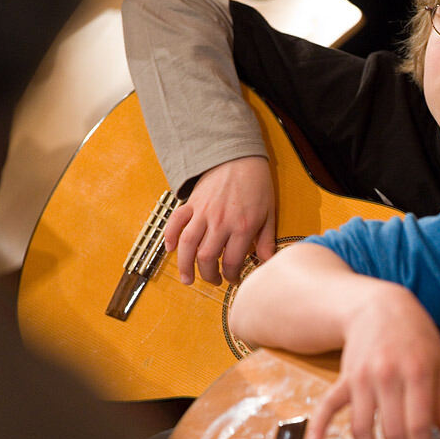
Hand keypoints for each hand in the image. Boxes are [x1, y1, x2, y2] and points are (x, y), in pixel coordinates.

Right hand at [165, 156, 275, 284]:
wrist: (240, 158)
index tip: (233, 279)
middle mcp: (220, 222)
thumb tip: (268, 264)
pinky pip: (175, 222)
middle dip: (209, 275)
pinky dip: (170, 236)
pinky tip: (171, 249)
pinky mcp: (191, 203)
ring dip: (185, 265)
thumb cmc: (257, 186)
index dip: (232, 276)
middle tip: (214, 280)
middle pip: (207, 258)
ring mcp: (203, 212)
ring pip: (188, 245)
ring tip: (187, 279)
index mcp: (242, 227)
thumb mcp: (269, 214)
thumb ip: (267, 241)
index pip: (233, 262)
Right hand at [308, 285, 439, 438]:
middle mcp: (387, 376)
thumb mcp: (437, 362)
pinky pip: (328, 405)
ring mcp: (362, 378)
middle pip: (392, 432)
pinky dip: (320, 425)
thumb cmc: (414, 334)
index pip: (418, 425)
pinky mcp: (344, 378)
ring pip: (362, 429)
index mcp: (416, 372)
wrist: (379, 305)